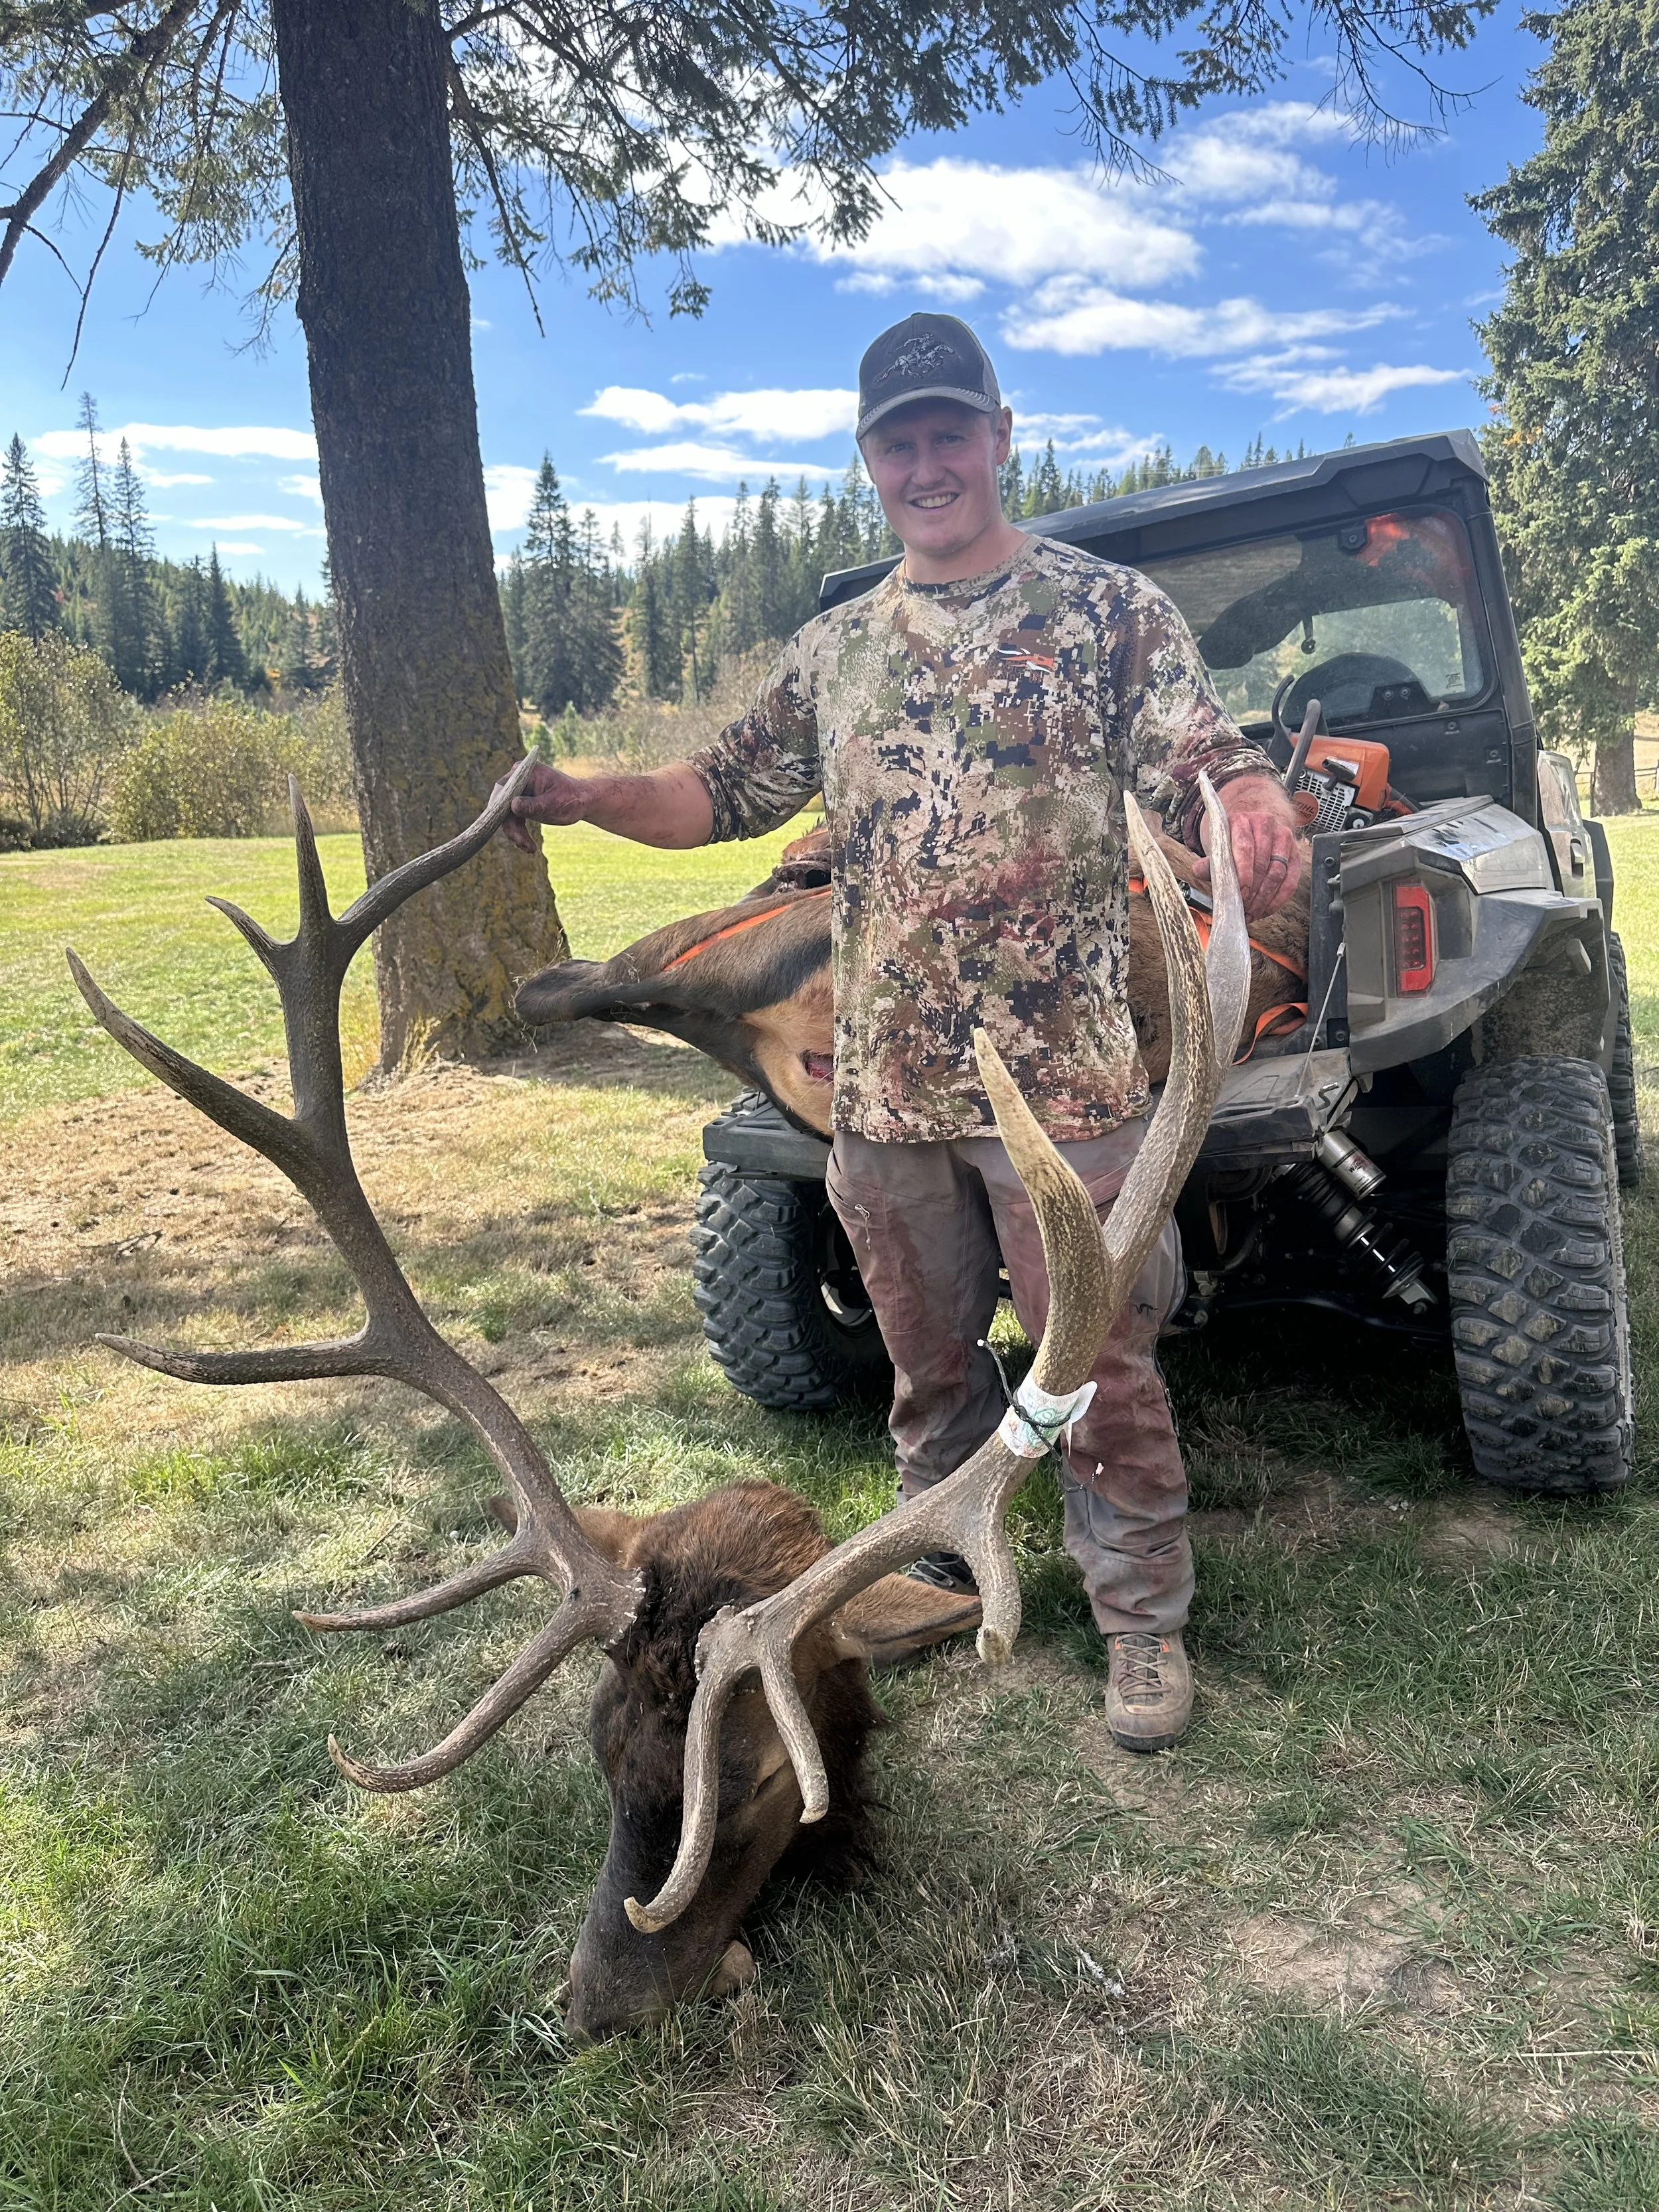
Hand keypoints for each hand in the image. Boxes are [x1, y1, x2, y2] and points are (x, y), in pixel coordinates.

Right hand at [493, 760, 587, 852]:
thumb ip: (533, 805)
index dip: (497, 806)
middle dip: (510, 826)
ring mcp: (519, 792)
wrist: (583, 802)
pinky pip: (514, 820)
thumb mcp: (553, 804)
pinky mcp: (522, 804)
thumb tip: (513, 806)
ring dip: (516, 834)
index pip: (502, 788)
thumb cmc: (572, 799)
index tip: (500, 823)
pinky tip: (529, 847)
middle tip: (520, 842)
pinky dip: (520, 833)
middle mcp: (518, 780)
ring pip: (507, 816)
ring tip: (529, 849)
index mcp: (524, 772)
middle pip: (502, 804)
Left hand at [1193, 775, 1300, 918]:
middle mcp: (1266, 824)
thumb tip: (1199, 870)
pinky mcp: (1294, 854)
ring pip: (1279, 872)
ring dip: (1265, 897)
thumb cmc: (1230, 845)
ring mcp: (1283, 838)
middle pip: (1263, 862)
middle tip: (1244, 909)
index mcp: (1242, 820)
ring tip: (1252, 913)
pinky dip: (1279, 899)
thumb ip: (1208, 862)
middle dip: (1254, 890)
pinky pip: (1291, 880)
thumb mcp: (1217, 850)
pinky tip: (1266, 910)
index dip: (1244, 873)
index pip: (1245, 848)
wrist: (1251, 832)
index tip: (1241, 893)